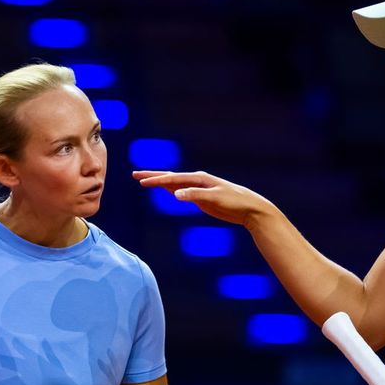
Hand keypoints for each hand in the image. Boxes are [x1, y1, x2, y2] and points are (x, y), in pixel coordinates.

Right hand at [133, 170, 274, 228]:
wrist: (250, 209)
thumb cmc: (235, 201)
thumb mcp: (215, 198)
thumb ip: (195, 195)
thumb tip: (175, 194)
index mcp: (199, 179)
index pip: (173, 178)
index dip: (156, 180)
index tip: (141, 181)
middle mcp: (197, 181)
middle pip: (170, 178)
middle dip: (153, 176)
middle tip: (135, 175)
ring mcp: (199, 189)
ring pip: (174, 184)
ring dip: (160, 182)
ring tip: (144, 180)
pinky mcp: (202, 198)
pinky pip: (182, 192)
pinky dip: (171, 190)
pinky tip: (165, 190)